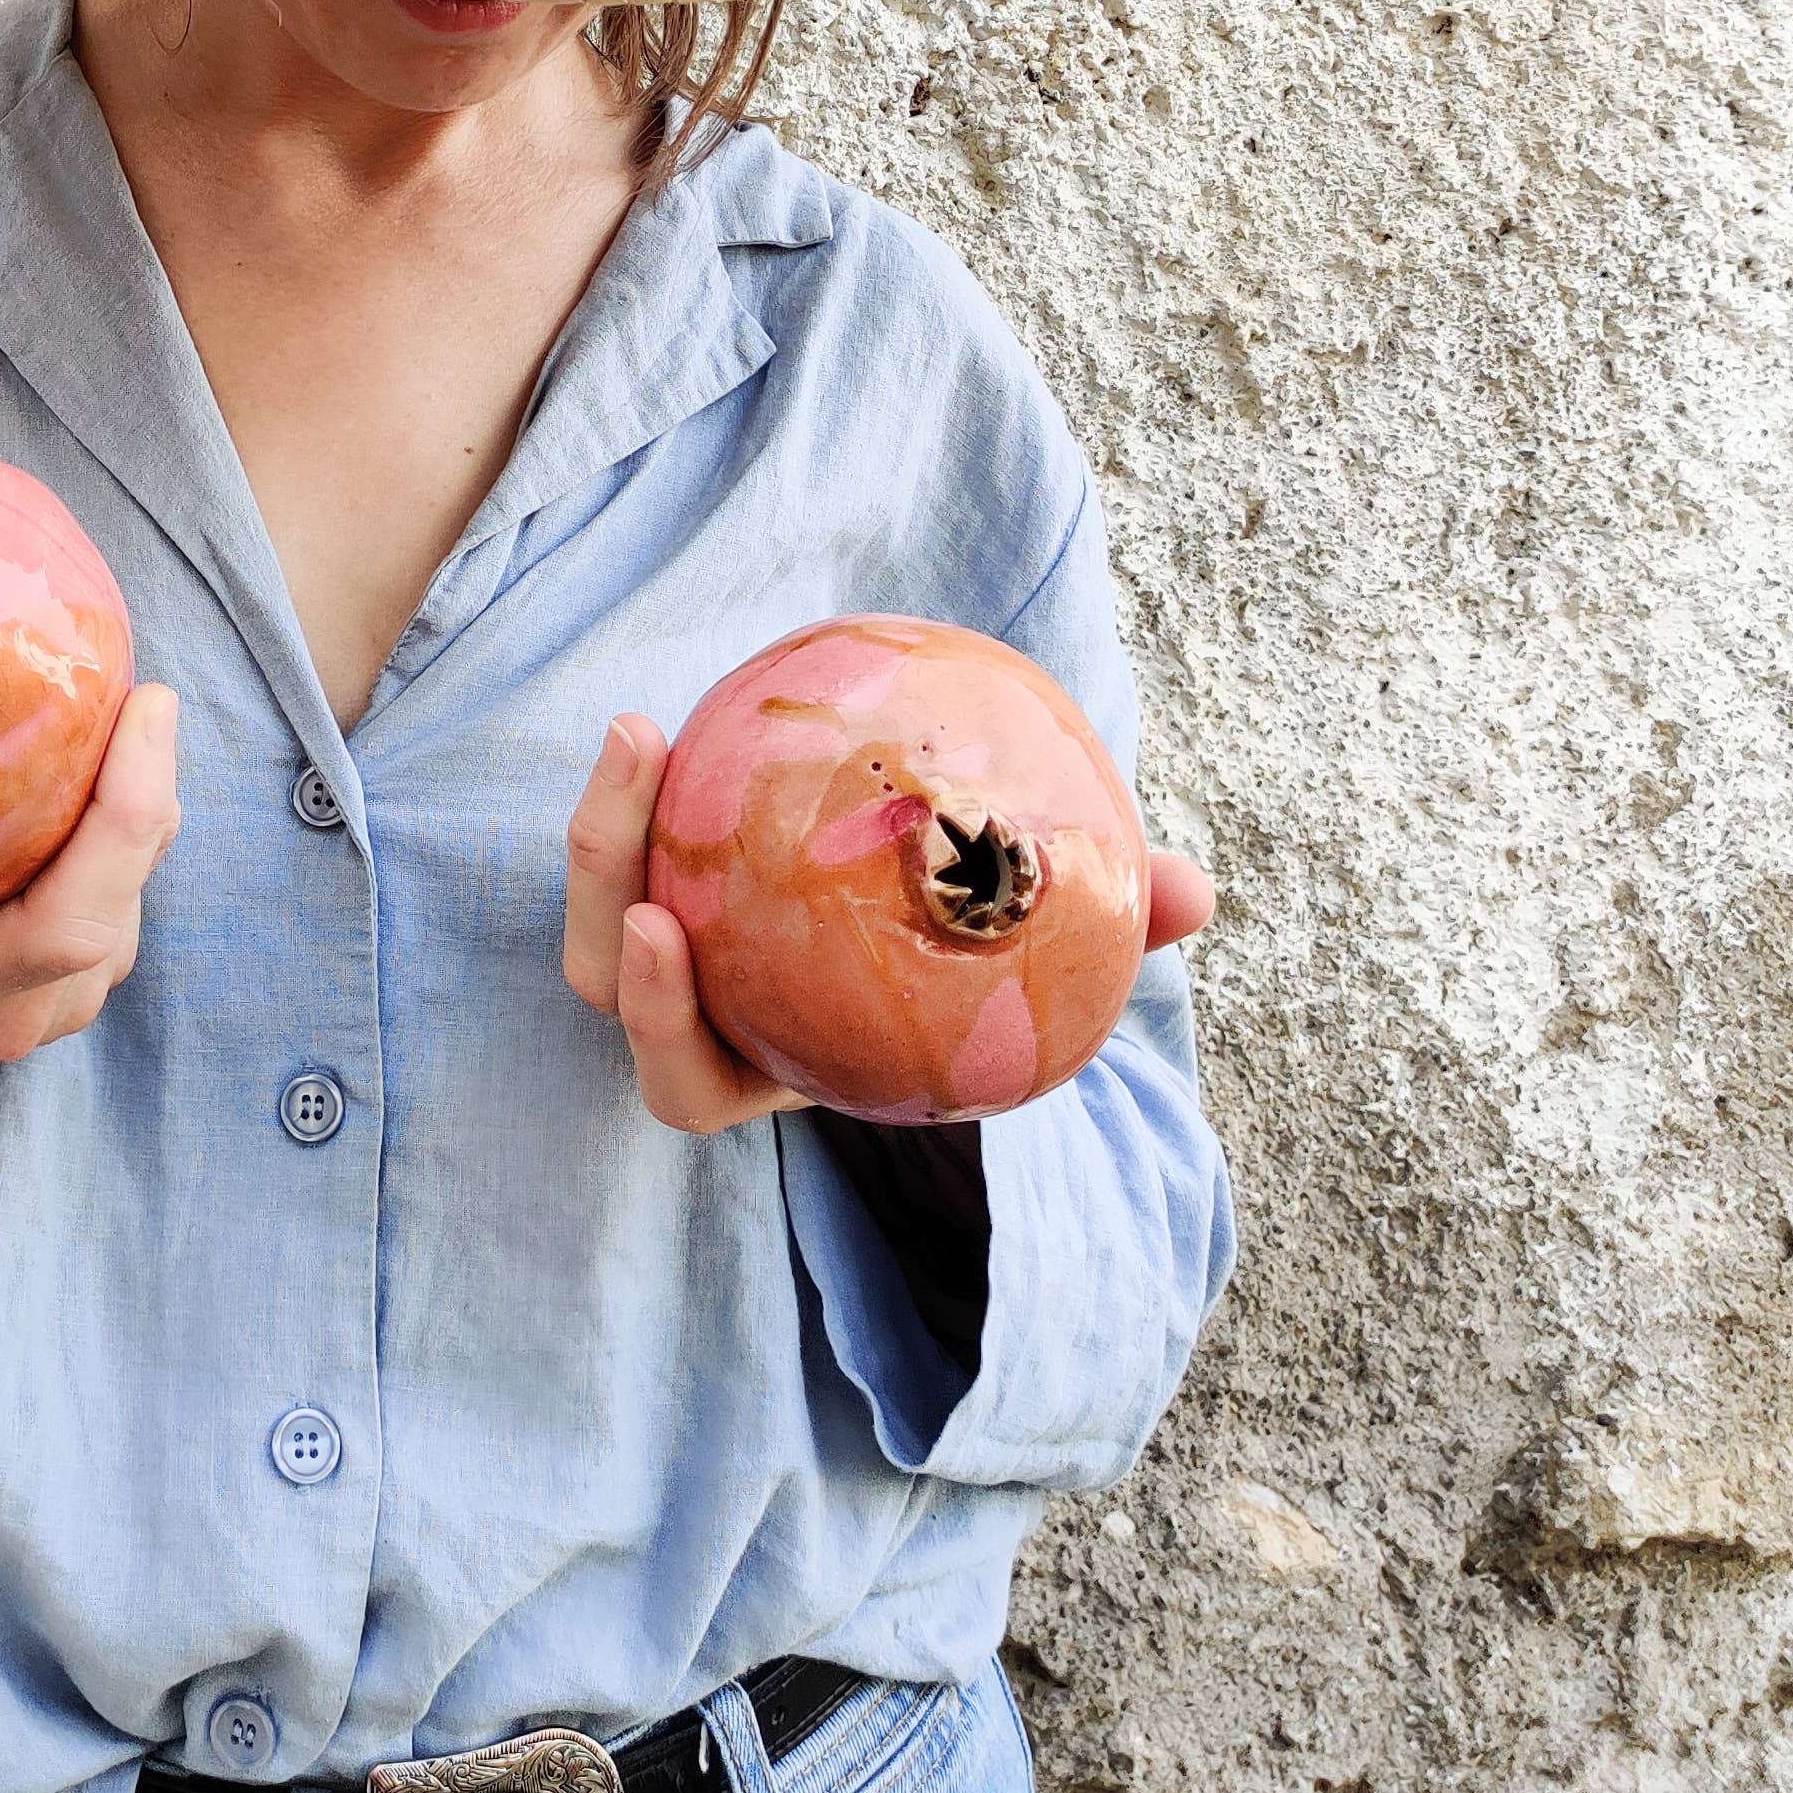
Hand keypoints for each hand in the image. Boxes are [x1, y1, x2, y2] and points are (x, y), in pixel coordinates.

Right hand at [0, 685, 181, 1196]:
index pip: (66, 926)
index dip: (126, 822)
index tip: (143, 709)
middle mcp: (0, 1014)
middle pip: (117, 913)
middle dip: (148, 802)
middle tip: (142, 693)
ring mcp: (43, 1010)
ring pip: (130, 908)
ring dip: (139, 818)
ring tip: (124, 715)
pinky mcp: (69, 987)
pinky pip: (121, 902)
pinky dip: (124, 834)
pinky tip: (107, 756)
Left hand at [562, 714, 1215, 1137]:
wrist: (924, 927)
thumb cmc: (977, 961)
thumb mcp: (1030, 956)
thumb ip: (1100, 926)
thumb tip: (1194, 891)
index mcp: (762, 1061)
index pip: (688, 1079)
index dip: (664, 1028)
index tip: (662, 934)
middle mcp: (705, 1011)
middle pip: (610, 992)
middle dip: (610, 931)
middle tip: (639, 872)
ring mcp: (678, 948)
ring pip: (598, 910)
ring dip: (605, 832)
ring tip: (638, 733)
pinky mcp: (667, 879)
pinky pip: (634, 837)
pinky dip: (641, 785)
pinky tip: (666, 714)